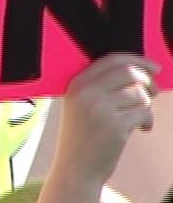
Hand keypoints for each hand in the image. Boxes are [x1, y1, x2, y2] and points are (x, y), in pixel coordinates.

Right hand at [40, 53, 157, 202]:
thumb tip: (140, 72)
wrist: (75, 168)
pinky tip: (141, 128)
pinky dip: (148, 121)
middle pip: (129, 72)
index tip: (153, 67)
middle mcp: (86, 92)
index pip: (111, 59)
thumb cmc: (82, 136)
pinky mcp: (114, 126)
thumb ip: (101, 86)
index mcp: (77, 84)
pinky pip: (144, 112)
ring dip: (146, 106)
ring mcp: (99, 108)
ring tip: (138, 118)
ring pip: (139, 94)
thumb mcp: (81, 105)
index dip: (137, 60)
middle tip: (152, 93)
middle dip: (148, 81)